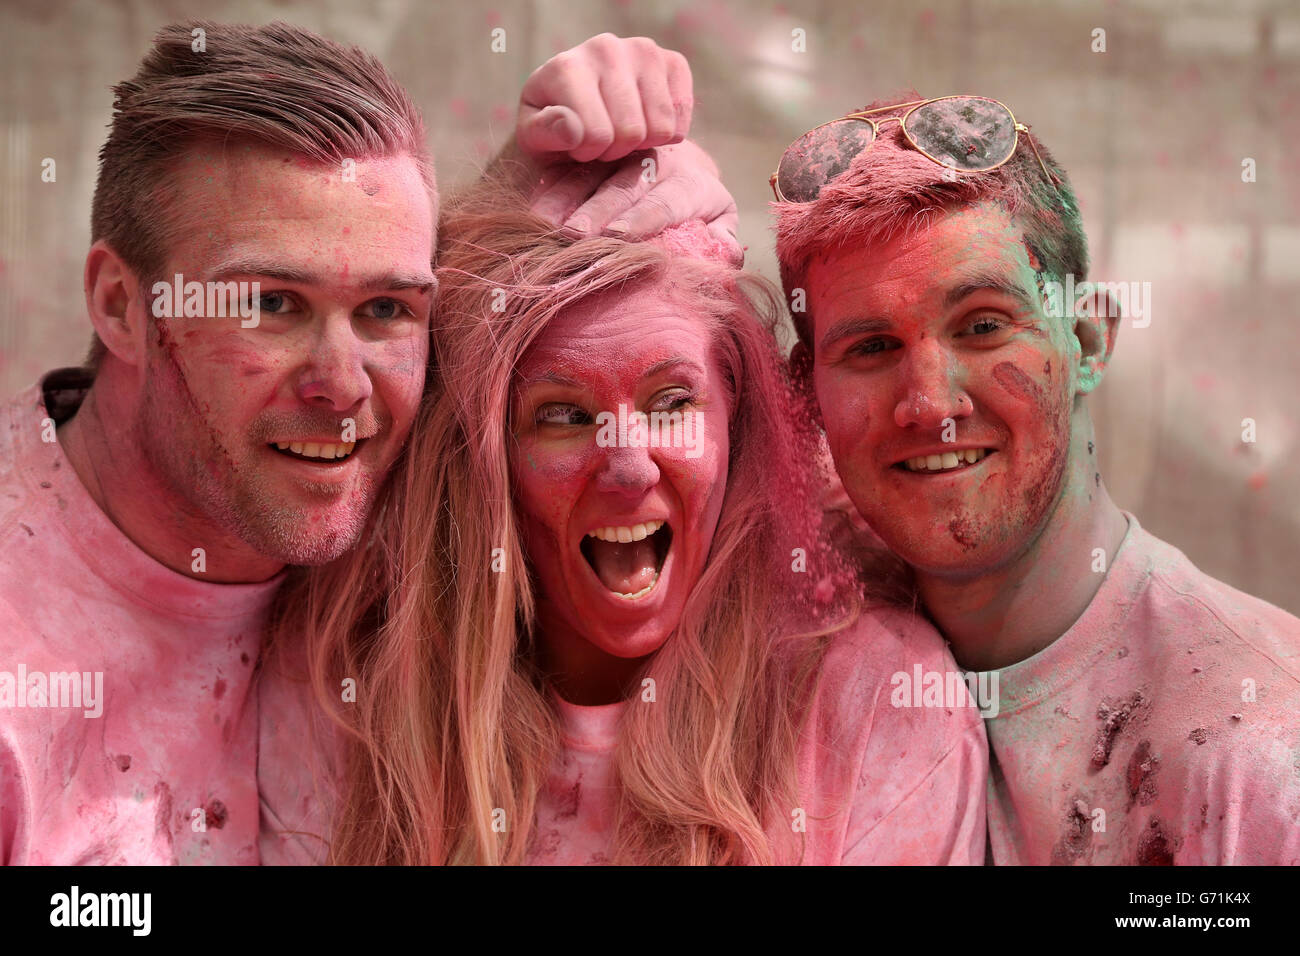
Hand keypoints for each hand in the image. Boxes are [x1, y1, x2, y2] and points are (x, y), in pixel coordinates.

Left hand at [516, 33, 691, 162]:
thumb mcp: (535, 136)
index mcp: (566, 66)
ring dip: (641, 144)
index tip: (577, 146)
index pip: (595, 134)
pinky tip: (645, 124)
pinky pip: (681, 119)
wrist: (580, 102)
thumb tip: (572, 128)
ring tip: (619, 133)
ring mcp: (643, 51)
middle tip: (601, 142)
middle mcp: (606, 48)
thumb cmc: (554, 124)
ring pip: (661, 128)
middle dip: (615, 150)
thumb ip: (545, 133)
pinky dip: (667, 135)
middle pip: (631, 133)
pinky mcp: (673, 62)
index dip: (588, 153)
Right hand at [529, 140, 741, 265]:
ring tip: (545, 225)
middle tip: (574, 235)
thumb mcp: (719, 218)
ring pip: (589, 172)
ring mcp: (617, 153)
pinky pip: (566, 167)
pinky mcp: (590, 153)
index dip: (642, 217)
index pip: (665, 199)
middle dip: (597, 210)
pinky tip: (531, 209)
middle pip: (622, 186)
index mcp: (688, 180)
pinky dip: (547, 188)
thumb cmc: (698, 206)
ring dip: (564, 199)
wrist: (677, 161)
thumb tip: (729, 254)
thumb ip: (723, 238)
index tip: (619, 236)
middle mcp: (652, 161)